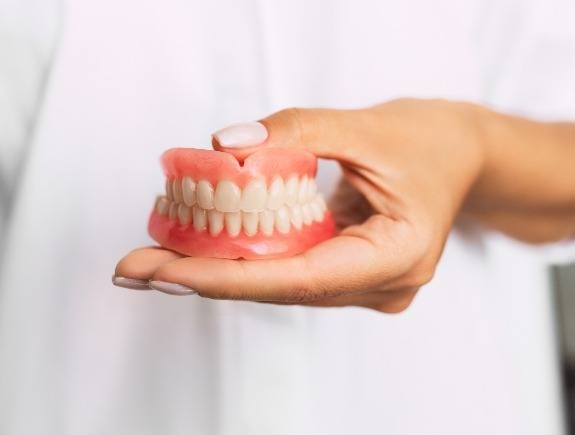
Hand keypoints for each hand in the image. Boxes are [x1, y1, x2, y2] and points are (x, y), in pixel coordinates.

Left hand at [115, 99, 486, 311]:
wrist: (461, 155)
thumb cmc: (429, 141)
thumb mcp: (366, 125)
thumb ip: (296, 131)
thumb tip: (224, 146)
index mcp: (398, 256)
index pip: (300, 279)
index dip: (226, 277)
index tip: (163, 272)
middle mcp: (380, 284)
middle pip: (280, 288)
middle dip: (205, 276)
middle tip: (135, 266)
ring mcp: (366, 284)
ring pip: (281, 284)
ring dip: (219, 268)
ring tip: (155, 255)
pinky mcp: (350, 273)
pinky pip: (291, 270)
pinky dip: (246, 257)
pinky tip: (202, 246)